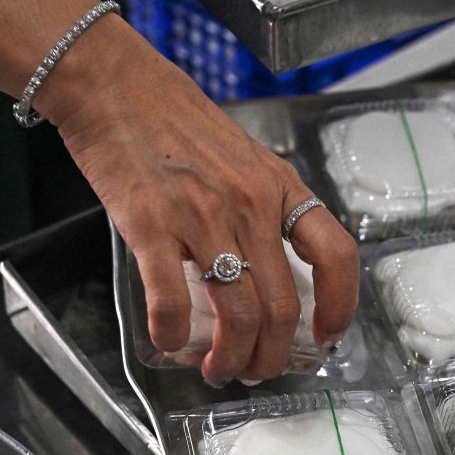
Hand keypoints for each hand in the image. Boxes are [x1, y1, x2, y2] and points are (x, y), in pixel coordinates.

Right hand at [41, 16, 357, 384]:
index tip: (326, 337)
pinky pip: (172, 301)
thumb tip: (265, 273)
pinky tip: (168, 340)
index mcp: (277, 186)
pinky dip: (173, 334)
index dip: (339, 306)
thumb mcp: (241, 158)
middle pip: (282, 307)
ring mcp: (201, 216)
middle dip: (270, 356)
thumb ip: (259, 208)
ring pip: (237, 315)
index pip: (335, 254)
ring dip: (229, 357)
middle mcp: (249, 204)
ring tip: (214, 366)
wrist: (115, 85)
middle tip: (251, 369)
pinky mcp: (151, 225)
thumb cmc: (174, 121)